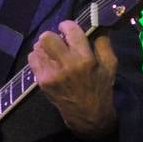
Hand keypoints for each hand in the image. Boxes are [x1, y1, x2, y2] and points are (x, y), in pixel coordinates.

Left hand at [27, 21, 117, 138]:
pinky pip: (32, 59)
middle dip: (52, 35)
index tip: (67, 28)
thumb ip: (104, 43)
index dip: (67, 25)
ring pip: (38, 47)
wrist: (89, 116)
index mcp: (85, 59)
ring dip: (44, 46)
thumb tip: (98, 25)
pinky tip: (47, 61)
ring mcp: (52, 74)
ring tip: (52, 52)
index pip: (70, 30)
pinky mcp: (42, 82)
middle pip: (47, 37)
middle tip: (58, 40)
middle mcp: (67, 64)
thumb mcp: (110, 65)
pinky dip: (38, 57)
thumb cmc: (100, 88)